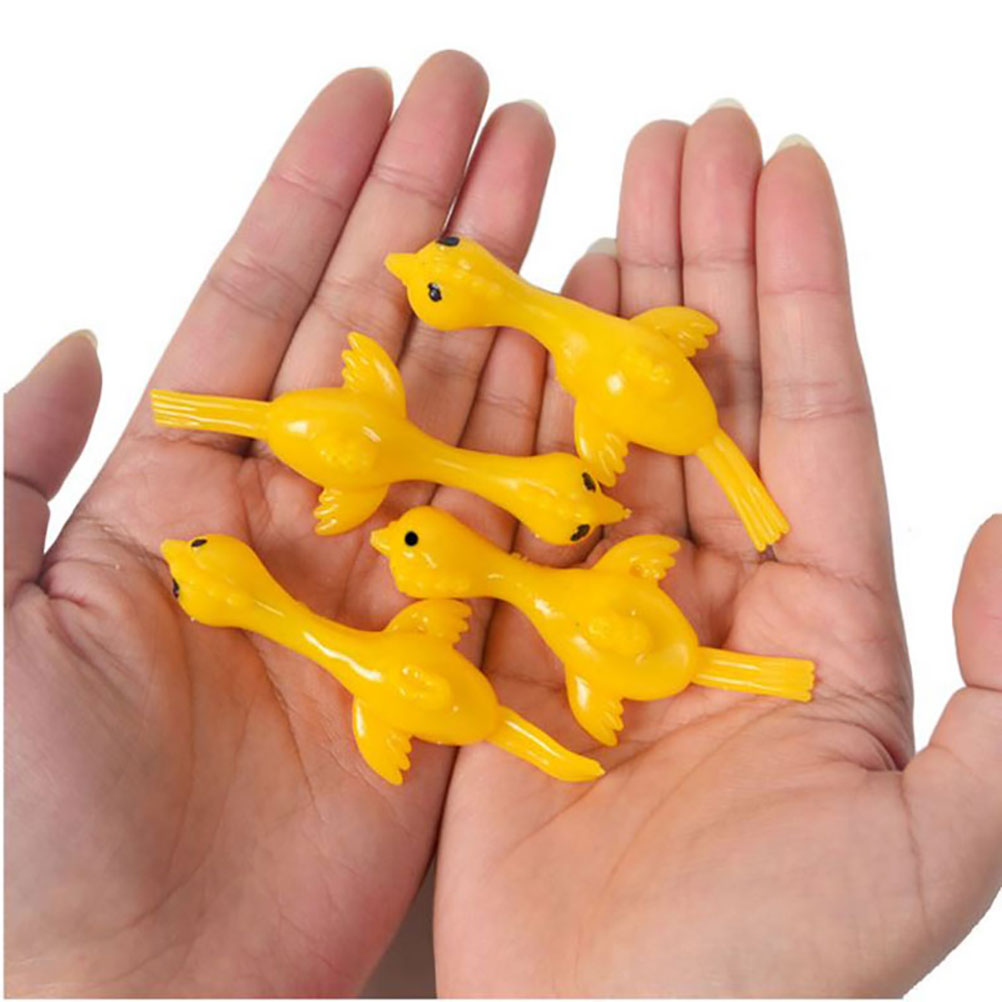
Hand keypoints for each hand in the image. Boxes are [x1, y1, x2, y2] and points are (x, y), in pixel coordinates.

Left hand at [4, 52, 555, 995]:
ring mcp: (387, 581)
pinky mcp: (454, 655)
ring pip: (462, 404)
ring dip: (503, 294)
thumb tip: (75, 336)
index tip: (374, 98)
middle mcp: (299, 518)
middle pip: (381, 330)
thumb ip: (8, 461)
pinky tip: (587, 347)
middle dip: (433, 209)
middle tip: (490, 105)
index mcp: (185, 490)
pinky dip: (554, 435)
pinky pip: (519, 525)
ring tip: (553, 184)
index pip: (268, 302)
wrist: (128, 980)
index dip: (321, 195)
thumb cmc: (20, 824)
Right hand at [433, 108, 1001, 995]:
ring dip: (604, 313)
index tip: (784, 169)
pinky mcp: (505, 644)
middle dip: (701, 260)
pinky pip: (506, 505)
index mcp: (816, 619)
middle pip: (702, 394)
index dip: (798, 286)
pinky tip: (517, 325)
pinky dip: (509, 413)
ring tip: (607, 196)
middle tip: (686, 140)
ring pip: (602, 429)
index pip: (809, 414)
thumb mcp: (938, 836)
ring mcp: (598, 610)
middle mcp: (706, 593)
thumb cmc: (772, 964)